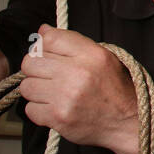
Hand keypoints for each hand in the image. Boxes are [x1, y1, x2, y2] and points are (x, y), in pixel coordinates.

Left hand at [19, 25, 138, 153]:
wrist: (127, 122)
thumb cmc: (114, 89)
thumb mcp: (103, 58)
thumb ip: (73, 42)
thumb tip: (42, 30)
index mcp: (92, 54)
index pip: (50, 38)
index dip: (43, 46)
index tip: (48, 54)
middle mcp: (78, 73)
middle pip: (31, 61)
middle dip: (36, 68)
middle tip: (48, 76)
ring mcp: (66, 96)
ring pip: (26, 85)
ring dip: (36, 90)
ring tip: (52, 93)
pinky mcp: (58, 117)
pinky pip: (30, 108)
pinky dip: (39, 110)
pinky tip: (54, 108)